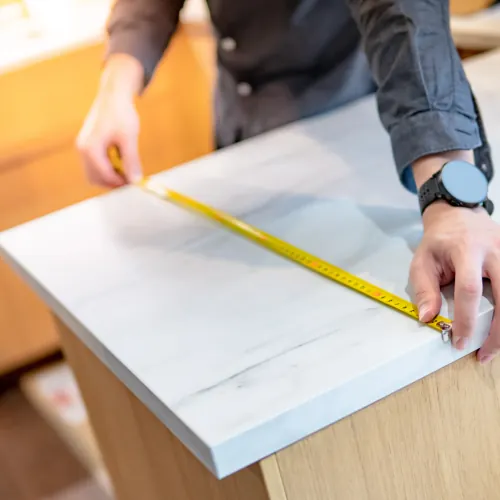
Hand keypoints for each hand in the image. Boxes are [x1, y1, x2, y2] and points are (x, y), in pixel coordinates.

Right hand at [76, 54, 143, 186]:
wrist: (113, 95)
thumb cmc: (120, 113)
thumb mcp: (129, 139)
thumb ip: (131, 161)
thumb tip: (136, 180)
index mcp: (90, 148)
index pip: (104, 175)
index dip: (121, 182)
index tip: (135, 183)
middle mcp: (82, 149)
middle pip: (95, 178)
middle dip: (113, 182)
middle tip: (131, 178)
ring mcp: (83, 146)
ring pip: (94, 173)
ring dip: (110, 175)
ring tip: (127, 167)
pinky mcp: (87, 144)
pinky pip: (95, 164)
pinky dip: (107, 167)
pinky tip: (120, 159)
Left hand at [410, 151, 499, 363]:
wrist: (459, 216)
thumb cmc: (439, 242)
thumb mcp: (422, 261)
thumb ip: (424, 289)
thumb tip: (427, 317)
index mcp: (467, 251)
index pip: (469, 290)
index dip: (466, 319)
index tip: (459, 340)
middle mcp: (495, 253)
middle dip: (497, 331)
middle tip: (484, 353)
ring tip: (493, 346)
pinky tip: (499, 327)